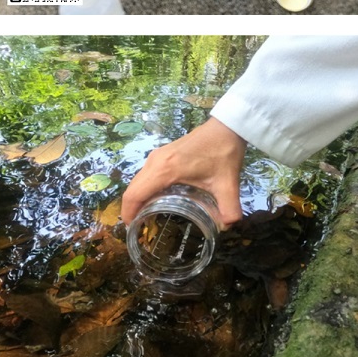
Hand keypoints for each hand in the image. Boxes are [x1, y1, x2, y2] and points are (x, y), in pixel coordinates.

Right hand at [121, 117, 246, 229]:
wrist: (228, 125)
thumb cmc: (224, 152)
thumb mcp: (227, 183)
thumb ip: (229, 208)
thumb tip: (228, 228)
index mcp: (165, 169)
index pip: (134, 195)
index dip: (128, 214)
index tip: (133, 231)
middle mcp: (155, 161)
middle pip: (133, 189)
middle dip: (132, 209)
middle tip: (142, 228)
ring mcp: (158, 155)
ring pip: (138, 181)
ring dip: (138, 198)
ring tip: (149, 216)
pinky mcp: (163, 152)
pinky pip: (146, 174)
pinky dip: (145, 188)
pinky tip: (159, 198)